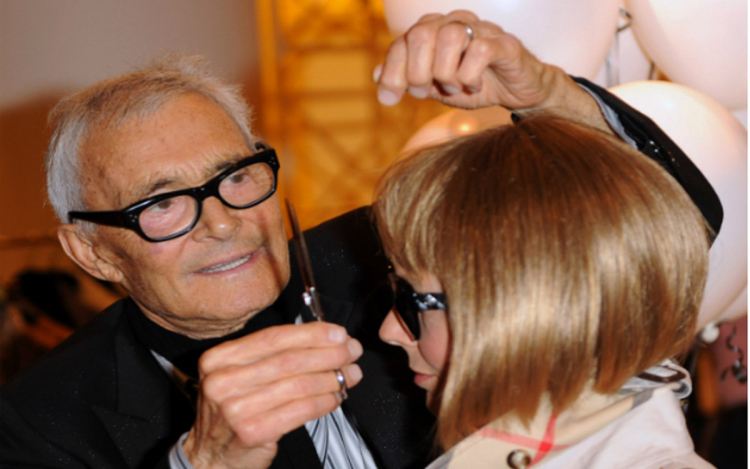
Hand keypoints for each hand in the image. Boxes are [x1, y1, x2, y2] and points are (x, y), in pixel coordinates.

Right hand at [182, 322, 362, 468]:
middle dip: (328, 354)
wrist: (211, 457)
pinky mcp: (252, 432)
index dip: (311, 334)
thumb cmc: (232, 411)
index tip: (337, 333)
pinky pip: (299, 411)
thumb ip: (272, 356)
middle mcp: (222, 381)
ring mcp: (236, 408)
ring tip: (350, 374)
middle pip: (289, 360)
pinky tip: (335, 397)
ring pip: (298, 385)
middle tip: (351, 351)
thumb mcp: (238, 375)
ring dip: (331, 378)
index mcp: (219, 358)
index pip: (273, 337)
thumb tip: (323, 340)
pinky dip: (323, 402)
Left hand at [375, 10, 610, 131]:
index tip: (389, 99)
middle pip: (421, 35)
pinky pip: (480, 51)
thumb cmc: (474, 84)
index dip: (391, 72)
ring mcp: (482, 29)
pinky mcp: (504, 44)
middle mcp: (456, 22)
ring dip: (445, 72)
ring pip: (450, 38)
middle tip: (427, 92)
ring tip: (454, 87)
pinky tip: (474, 84)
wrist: (517, 92)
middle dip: (417, 72)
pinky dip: (470, 75)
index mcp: (435, 30)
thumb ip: (408, 80)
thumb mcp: (435, 88)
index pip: (402, 42)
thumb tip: (376, 76)